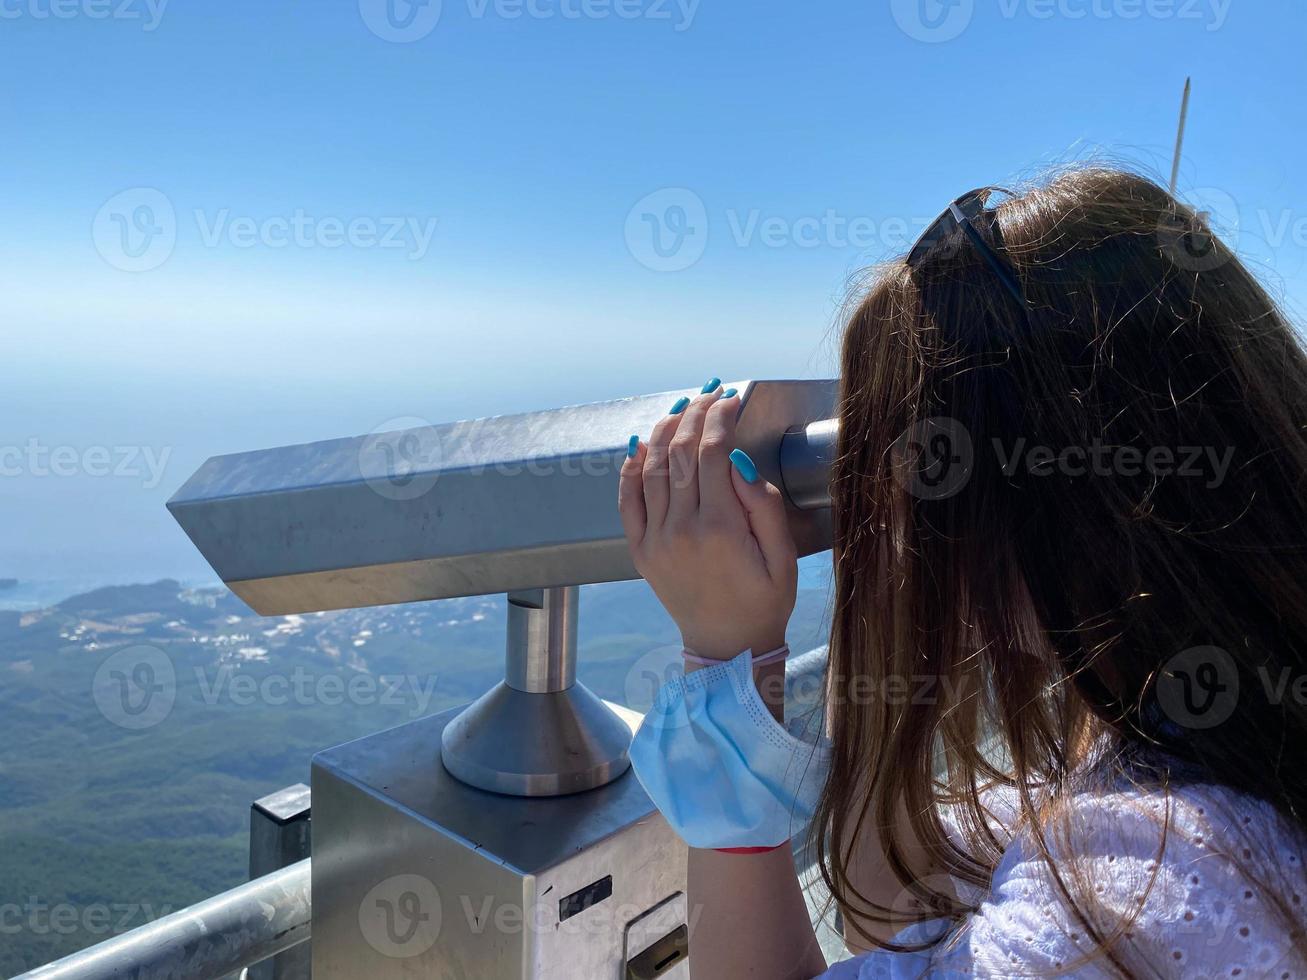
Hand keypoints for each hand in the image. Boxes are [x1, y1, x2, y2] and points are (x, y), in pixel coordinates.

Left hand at [618, 381, 797, 660]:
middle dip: (695, 413)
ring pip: (651, 468)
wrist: (726, 647)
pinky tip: (642, 444)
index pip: (712, 452)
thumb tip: (736, 459)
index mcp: (720, 528)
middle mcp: (681, 529)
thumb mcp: (782, 556)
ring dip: (665, 431)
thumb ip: (762, 504)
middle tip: (709, 392)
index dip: (720, 417)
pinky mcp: (641, 551)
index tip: (731, 398)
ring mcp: (655, 540)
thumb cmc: (764, 601)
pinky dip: (631, 468)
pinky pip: (628, 500)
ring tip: (682, 407)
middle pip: (681, 452)